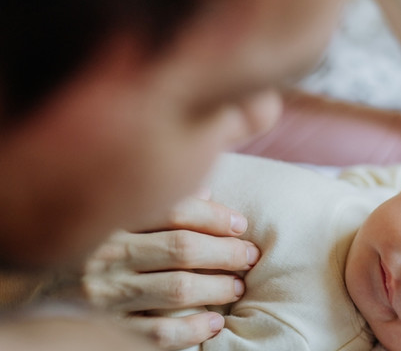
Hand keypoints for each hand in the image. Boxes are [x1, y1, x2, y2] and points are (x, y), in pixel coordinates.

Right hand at [81, 195, 260, 349]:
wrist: (26, 304)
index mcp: (108, 220)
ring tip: (236, 286)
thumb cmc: (83, 253)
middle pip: (182, 248)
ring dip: (217, 288)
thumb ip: (154, 205)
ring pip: (177, 289)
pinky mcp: (107, 329)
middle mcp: (105, 256)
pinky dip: (193, 328)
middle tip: (249, 256)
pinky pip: (160, 333)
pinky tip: (214, 323)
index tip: (240, 224)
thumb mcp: (107, 221)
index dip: (215, 216)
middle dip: (226, 252)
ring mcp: (105, 295)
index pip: (173, 210)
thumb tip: (206, 193)